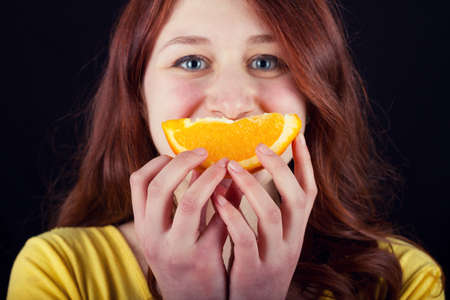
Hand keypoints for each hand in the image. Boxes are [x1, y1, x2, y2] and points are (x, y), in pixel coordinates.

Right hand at [129, 149, 229, 299]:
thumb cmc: (183, 261)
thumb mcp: (171, 234)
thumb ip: (181, 202)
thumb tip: (201, 166)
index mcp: (144, 226)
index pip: (138, 183)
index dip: (158, 162)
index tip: (176, 153)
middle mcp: (154, 237)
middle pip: (160, 186)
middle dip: (183, 161)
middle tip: (205, 151)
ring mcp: (178, 249)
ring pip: (191, 201)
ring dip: (211, 177)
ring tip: (226, 166)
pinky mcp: (204, 259)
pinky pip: (219, 221)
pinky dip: (230, 200)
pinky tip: (238, 189)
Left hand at [213, 133, 317, 299]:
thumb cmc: (257, 264)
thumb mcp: (269, 238)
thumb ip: (263, 207)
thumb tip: (244, 169)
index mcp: (296, 229)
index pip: (309, 190)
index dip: (305, 162)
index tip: (296, 134)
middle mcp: (292, 240)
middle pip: (295, 197)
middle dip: (278, 168)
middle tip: (258, 145)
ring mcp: (274, 256)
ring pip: (270, 214)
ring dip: (250, 187)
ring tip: (230, 166)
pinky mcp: (253, 270)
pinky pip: (245, 238)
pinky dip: (232, 215)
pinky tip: (217, 199)